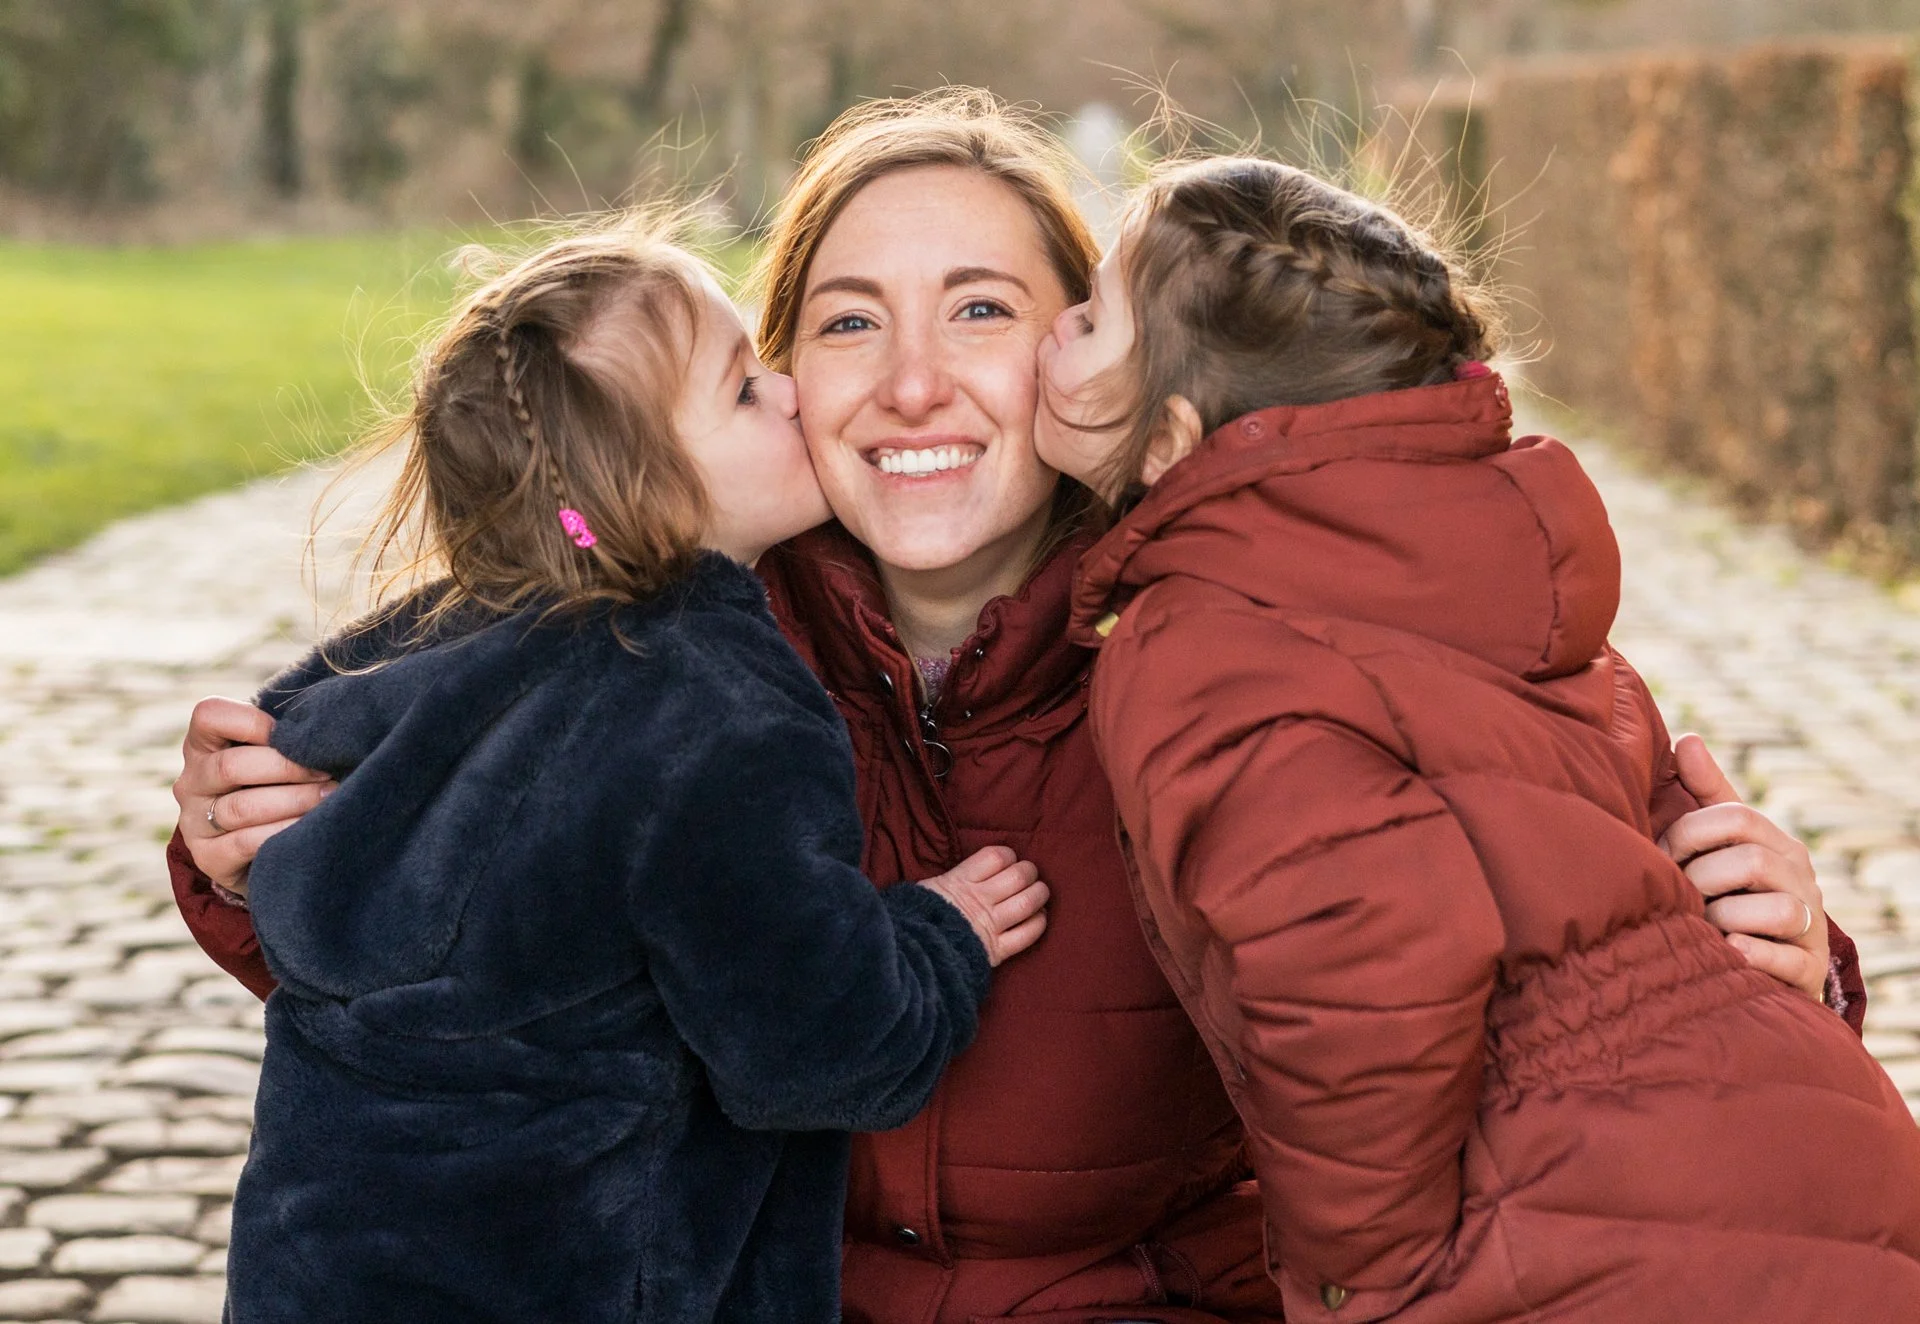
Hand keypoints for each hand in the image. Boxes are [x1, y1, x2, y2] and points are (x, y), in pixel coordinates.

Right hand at [171, 697, 334, 897]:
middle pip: (230, 766)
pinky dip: (283, 831)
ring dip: (294, 801)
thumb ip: (285, 735)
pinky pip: (245, 842)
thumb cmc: (278, 785)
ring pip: (242, 807)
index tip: (296, 736)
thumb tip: (324, 725)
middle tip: (327, 772)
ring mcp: (194, 821)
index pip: (209, 715)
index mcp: (204, 745)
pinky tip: (310, 827)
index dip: (254, 722)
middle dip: (287, 768)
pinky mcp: (207, 857)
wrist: (264, 851)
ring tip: (330, 797)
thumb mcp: (274, 754)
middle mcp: (191, 781)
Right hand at [918, 846, 1049, 966]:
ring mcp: (990, 925)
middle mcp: (979, 900)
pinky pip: (1028, 934)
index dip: (1009, 856)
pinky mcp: (997, 950)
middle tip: (1028, 876)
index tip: (1009, 861)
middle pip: (1018, 876)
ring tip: (1039, 893)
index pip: (996, 856)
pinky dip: (1038, 923)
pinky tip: (1039, 917)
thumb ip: (954, 878)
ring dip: (1039, 894)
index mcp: (960, 881)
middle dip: (1029, 872)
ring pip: (1027, 902)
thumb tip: (974, 869)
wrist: (910, 955)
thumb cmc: (917, 918)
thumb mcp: (930, 888)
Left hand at [1659, 734, 1827, 999]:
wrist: (1762, 962)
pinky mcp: (1808, 971)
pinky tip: (1725, 952)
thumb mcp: (1718, 840)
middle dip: (1701, 879)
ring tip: (1700, 927)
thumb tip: (1687, 739)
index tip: (1658, 855)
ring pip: (1780, 910)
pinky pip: (1788, 960)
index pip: (1735, 816)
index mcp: (1776, 843)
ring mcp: (1810, 926)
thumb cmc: (1727, 892)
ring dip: (1725, 919)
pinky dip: (1752, 956)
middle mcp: (1802, 880)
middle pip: (1752, 861)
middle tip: (1677, 895)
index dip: (1687, 833)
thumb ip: (1704, 793)